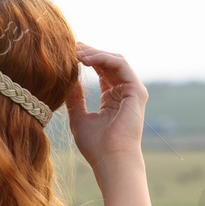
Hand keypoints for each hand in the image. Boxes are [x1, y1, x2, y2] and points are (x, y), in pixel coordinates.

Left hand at [66, 43, 146, 178]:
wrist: (111, 160)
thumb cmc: (96, 146)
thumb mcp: (78, 118)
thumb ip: (75, 99)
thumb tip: (67, 81)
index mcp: (112, 98)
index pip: (100, 71)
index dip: (85, 60)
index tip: (67, 53)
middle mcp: (124, 92)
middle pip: (108, 63)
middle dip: (89, 52)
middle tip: (70, 45)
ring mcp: (132, 90)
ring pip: (114, 61)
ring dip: (95, 53)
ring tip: (76, 51)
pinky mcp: (137, 90)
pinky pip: (120, 65)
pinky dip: (103, 59)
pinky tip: (86, 58)